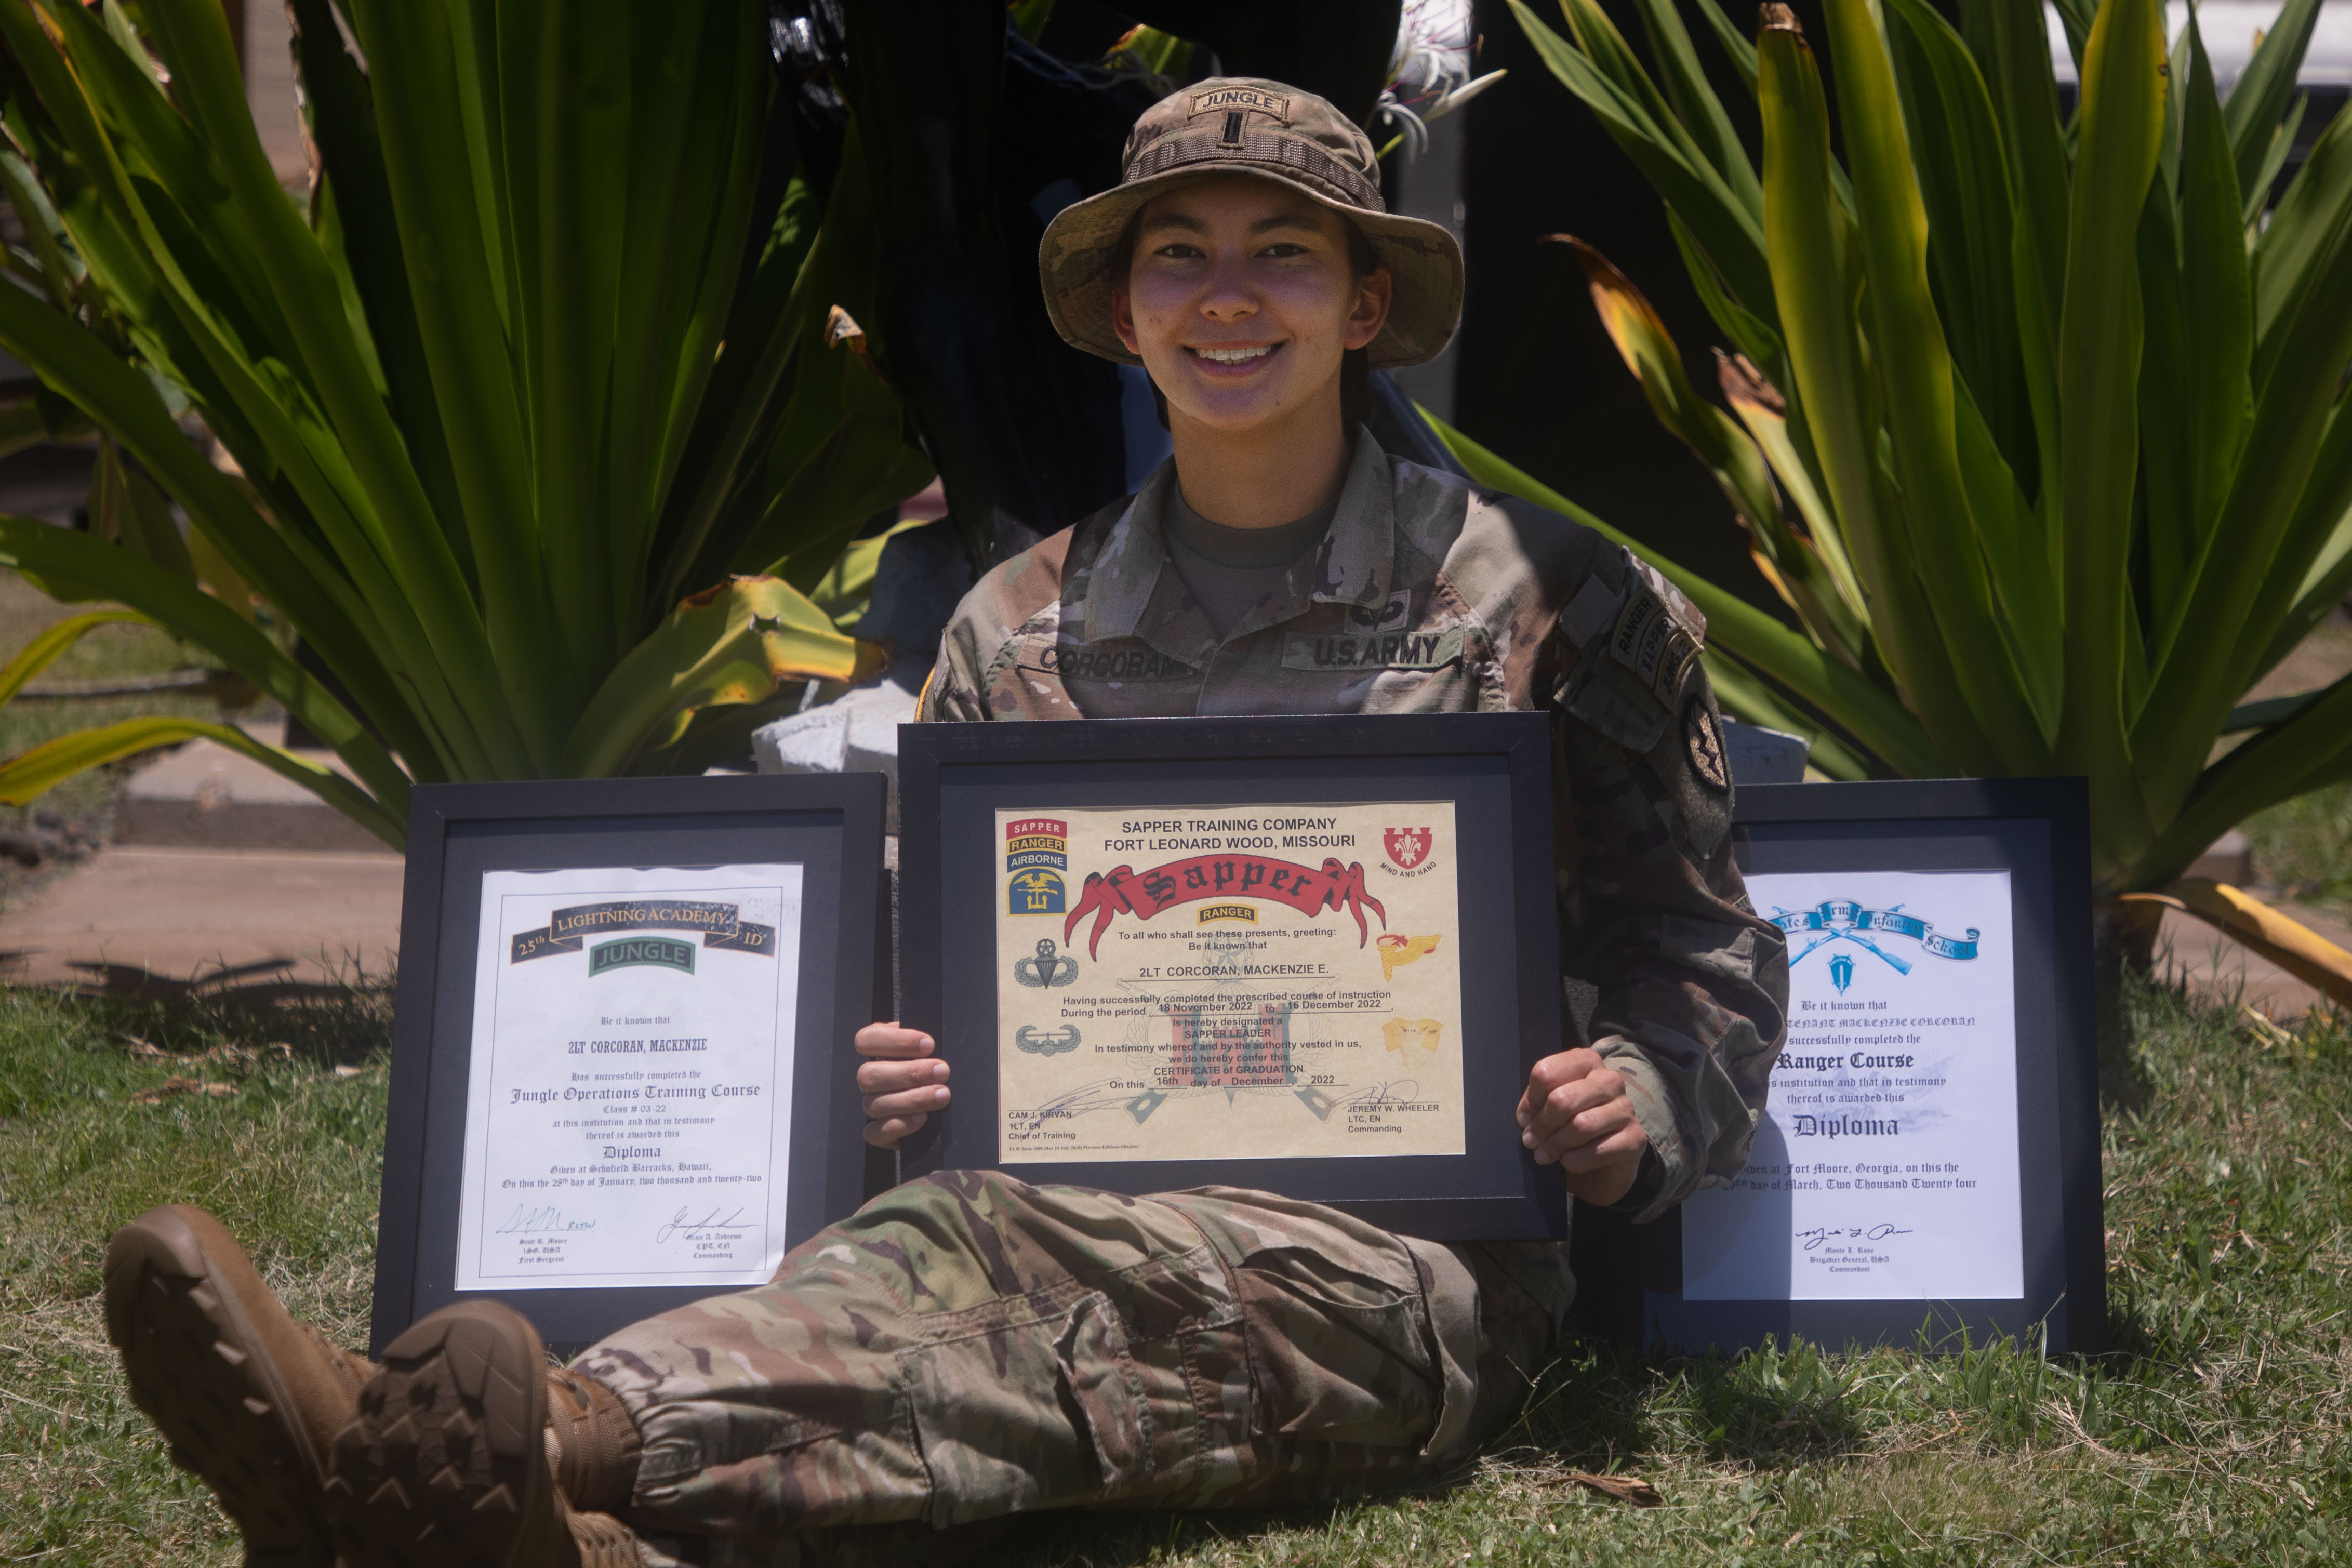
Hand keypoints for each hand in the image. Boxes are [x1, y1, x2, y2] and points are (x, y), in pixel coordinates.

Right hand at [856, 1022, 949, 1147]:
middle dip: (910, 1073)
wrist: (950, 1108)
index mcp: (880, 1052)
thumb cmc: (942, 1072)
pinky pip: (874, 1133)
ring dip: (912, 1098)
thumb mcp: (938, 1051)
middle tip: (942, 1071)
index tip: (928, 1044)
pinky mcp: (879, 1133)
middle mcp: (872, 1079)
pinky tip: (922, 1119)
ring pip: (874, 1103)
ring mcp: (873, 1106)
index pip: (866, 1040)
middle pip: (868, 1075)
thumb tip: (932, 1043)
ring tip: (942, 1095)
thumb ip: (928, 1045)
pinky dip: (898, 1125)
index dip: (895, 1041)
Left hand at [1515, 1048, 1648, 1206]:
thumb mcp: (1550, 1110)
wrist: (1601, 1167)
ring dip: (1556, 1145)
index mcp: (1586, 1063)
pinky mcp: (1635, 1138)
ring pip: (1581, 1125)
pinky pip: (1599, 1150)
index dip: (1530, 1101)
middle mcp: (1610, 1080)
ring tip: (1543, 1155)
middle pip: (1562, 1099)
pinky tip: (1568, 1163)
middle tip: (1530, 1142)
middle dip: (1541, 1125)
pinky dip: (1576, 1160)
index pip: (1547, 1072)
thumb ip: (1537, 1104)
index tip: (1523, 1119)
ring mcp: (1626, 1108)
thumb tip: (1525, 1118)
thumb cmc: (1570, 1130)